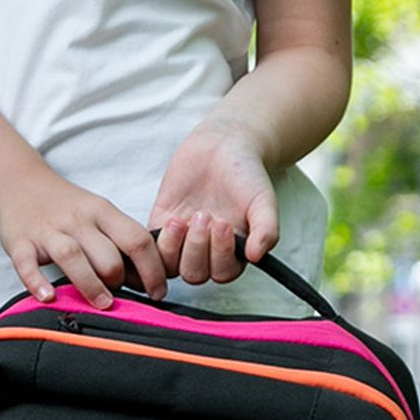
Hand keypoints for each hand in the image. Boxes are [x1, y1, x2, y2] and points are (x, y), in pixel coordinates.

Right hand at [0, 164, 167, 309]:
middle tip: (118, 295)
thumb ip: (120, 240)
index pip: (137, 240)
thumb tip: (146, 279)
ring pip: (73, 257)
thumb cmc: (66, 207)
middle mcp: (77, 220)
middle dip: (119, 281)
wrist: (19, 184)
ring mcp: (48, 231)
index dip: (153, 270)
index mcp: (102, 212)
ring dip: (90, 284)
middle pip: (108, 255)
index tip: (158, 292)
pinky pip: (27, 265)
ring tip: (102, 304)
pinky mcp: (20, 243)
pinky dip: (37, 282)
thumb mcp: (99, 212)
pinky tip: (48, 297)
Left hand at [148, 117, 278, 285]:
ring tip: (184, 220)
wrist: (222, 146)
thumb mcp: (263, 201)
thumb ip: (267, 230)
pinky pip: (152, 248)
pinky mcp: (161, 226)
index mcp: (233, 253)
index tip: (223, 223)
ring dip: (176, 247)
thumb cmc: (246, 176)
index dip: (221, 255)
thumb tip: (256, 257)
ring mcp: (182, 241)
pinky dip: (160, 241)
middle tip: (205, 215)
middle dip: (197, 248)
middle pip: (195, 274)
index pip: (223, 273)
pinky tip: (173, 219)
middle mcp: (207, 252)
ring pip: (172, 266)